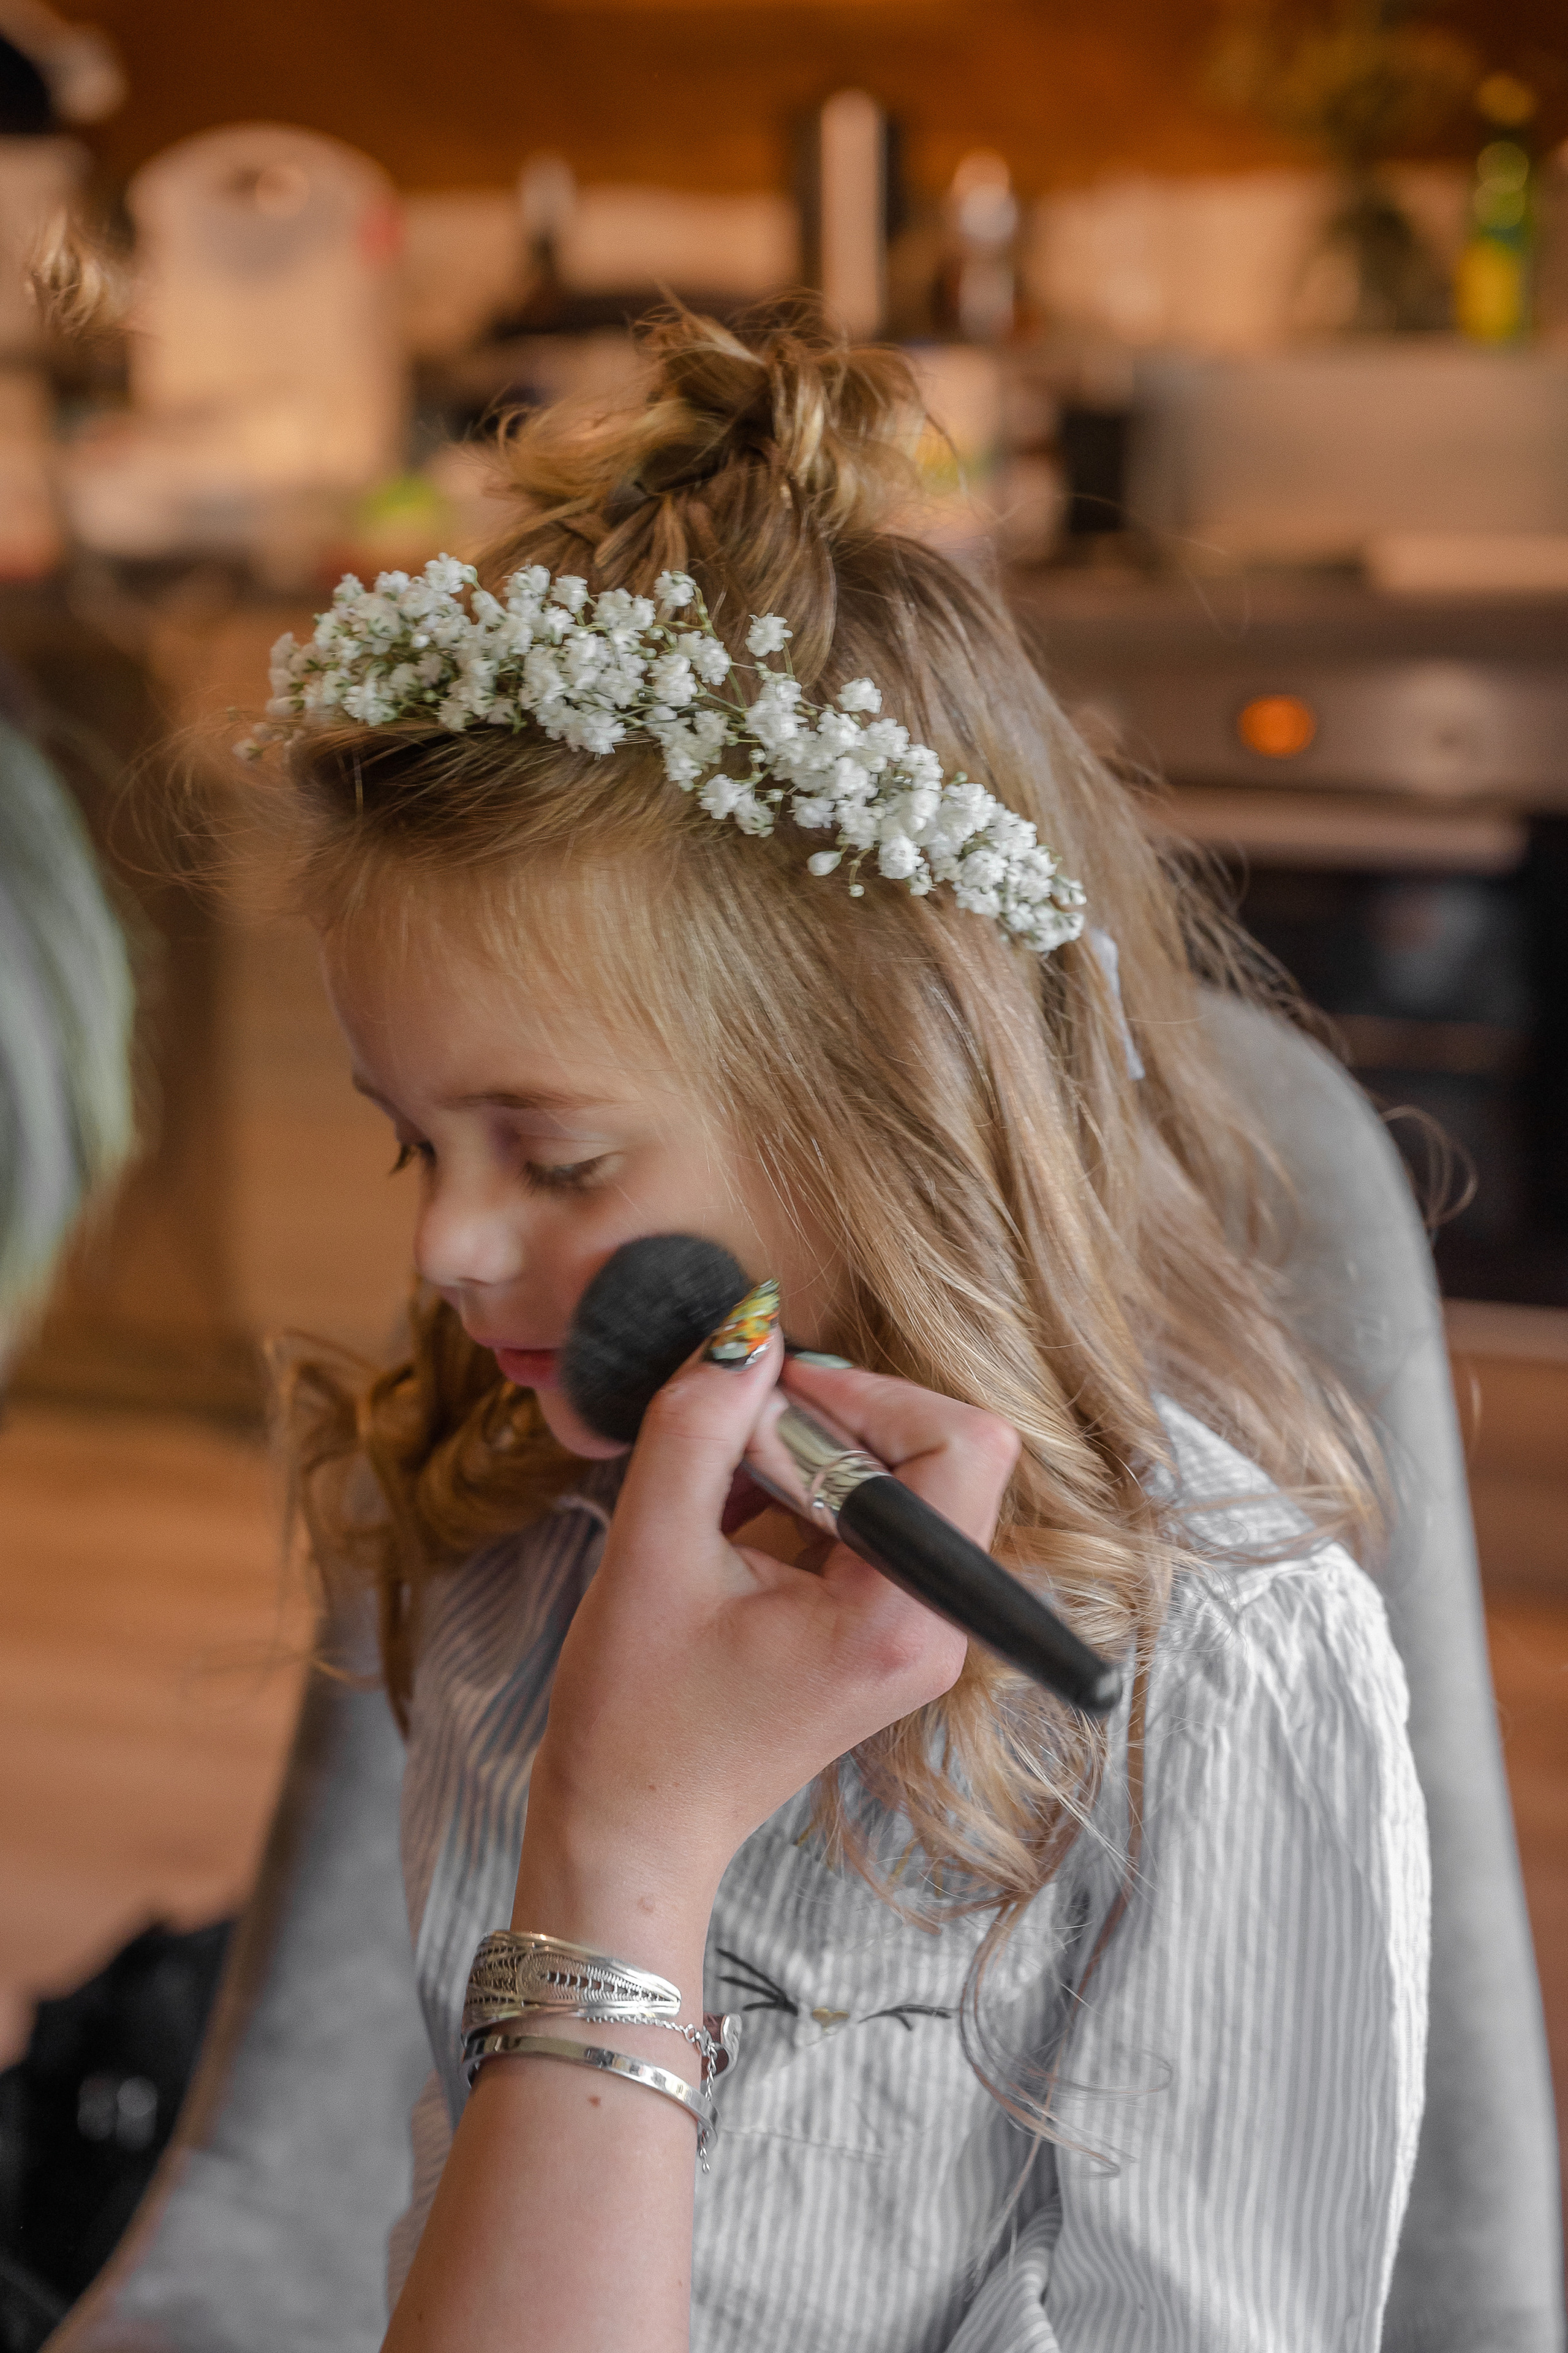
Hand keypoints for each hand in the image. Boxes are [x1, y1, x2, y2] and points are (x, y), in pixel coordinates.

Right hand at [520, 1338, 1019, 1925]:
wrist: (632, 1826)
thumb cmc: (635, 1716)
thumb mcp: (649, 1553)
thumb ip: (697, 1427)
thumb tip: (746, 1331)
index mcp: (901, 1619)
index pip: (961, 1445)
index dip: (871, 1392)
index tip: (775, 1391)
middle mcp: (935, 1627)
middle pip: (941, 1454)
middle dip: (838, 1419)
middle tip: (739, 1433)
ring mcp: (917, 1633)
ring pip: (904, 1481)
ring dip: (814, 1455)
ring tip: (723, 1482)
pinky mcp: (885, 1632)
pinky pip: (873, 1522)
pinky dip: (807, 1494)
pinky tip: (732, 1515)